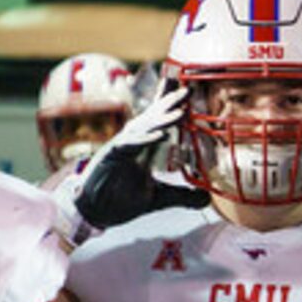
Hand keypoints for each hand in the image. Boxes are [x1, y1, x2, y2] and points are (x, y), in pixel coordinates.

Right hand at [65, 84, 187, 235]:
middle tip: (187, 89)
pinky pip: (128, 145)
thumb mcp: (160, 198)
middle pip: (152, 118)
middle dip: (169, 103)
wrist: (95, 212)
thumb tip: (206, 199)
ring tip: (180, 113)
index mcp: (142, 147)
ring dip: (162, 120)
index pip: (158, 121)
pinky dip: (145, 140)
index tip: (187, 90)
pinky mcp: (109, 158)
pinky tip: (161, 136)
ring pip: (142, 129)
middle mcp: (131, 142)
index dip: (170, 105)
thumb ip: (182, 196)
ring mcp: (119, 148)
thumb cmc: (121, 200)